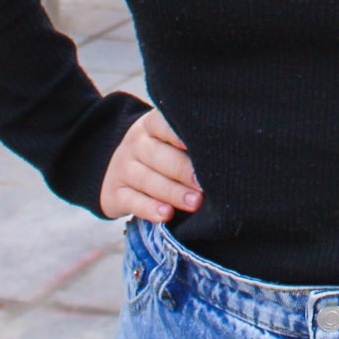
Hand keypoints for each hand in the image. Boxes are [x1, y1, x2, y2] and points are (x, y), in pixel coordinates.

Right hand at [99, 109, 201, 224]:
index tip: (197, 145)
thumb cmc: (159, 153)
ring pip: (148, 180)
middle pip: (158, 156)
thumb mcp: (166, 139)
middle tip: (204, 183)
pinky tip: (167, 215)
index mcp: (150, 125)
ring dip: (173, 192)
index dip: (178, 134)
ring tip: (195, 202)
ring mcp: (123, 169)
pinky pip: (132, 202)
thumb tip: (224, 152)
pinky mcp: (114, 194)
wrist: (117, 168)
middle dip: (183, 170)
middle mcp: (135, 144)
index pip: (162, 124)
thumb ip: (188, 141)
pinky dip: (150, 209)